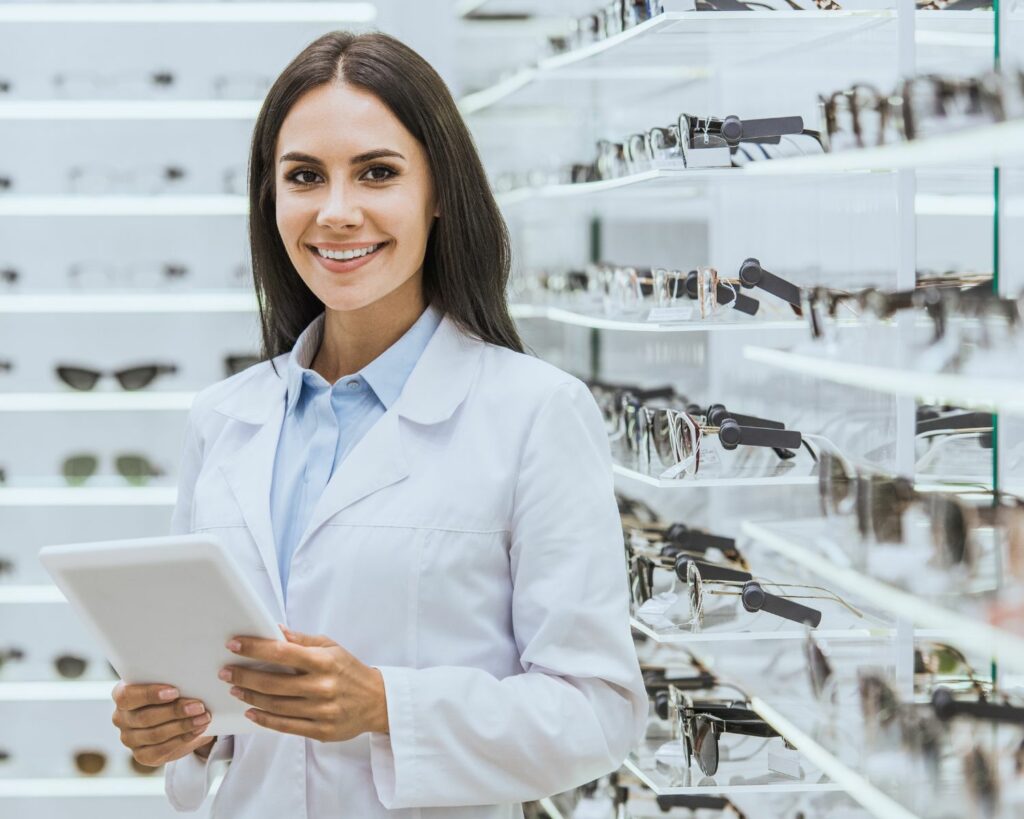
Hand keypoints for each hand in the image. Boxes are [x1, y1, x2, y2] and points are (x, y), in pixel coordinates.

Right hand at [111, 682, 214, 765]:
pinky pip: (162, 749)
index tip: (174, 692)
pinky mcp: (142, 755)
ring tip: (203, 718)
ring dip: (183, 726)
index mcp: (123, 695)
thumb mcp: (170, 682)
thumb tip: (195, 678)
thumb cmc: (171, 692)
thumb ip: (174, 679)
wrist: (174, 716)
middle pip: (145, 717)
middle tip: (198, 706)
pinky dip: (183, 738)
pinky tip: (198, 730)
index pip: (127, 696)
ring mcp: (130, 739)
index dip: (150, 694)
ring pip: (155, 734)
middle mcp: (121, 718)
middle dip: (175, 711)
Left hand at [221, 625, 388, 742]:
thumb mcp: (331, 647)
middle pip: (273, 683)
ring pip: (275, 705)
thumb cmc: (350, 670)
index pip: (282, 652)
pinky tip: (251, 711)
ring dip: (250, 696)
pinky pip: (285, 726)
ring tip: (235, 688)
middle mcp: (322, 687)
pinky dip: (264, 719)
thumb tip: (275, 630)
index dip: (255, 648)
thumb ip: (302, 640)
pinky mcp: (320, 730)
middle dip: (245, 675)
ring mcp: (321, 711)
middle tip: (226, 671)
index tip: (234, 644)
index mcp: (324, 662)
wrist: (377, 701)